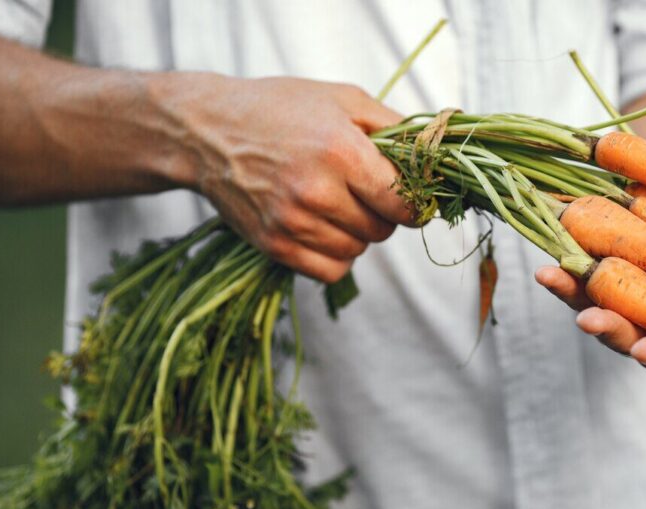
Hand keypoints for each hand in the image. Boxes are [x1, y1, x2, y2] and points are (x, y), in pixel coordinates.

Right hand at [162, 75, 412, 281]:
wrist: (207, 131)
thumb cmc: (281, 108)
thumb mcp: (343, 100)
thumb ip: (396, 127)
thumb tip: (439, 156)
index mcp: (340, 151)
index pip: (403, 201)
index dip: (418, 204)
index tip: (415, 199)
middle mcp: (316, 191)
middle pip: (383, 229)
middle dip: (384, 213)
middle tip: (365, 191)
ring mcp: (292, 222)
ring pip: (359, 250)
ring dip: (358, 233)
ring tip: (337, 203)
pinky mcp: (274, 246)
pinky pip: (331, 271)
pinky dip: (337, 255)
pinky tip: (325, 227)